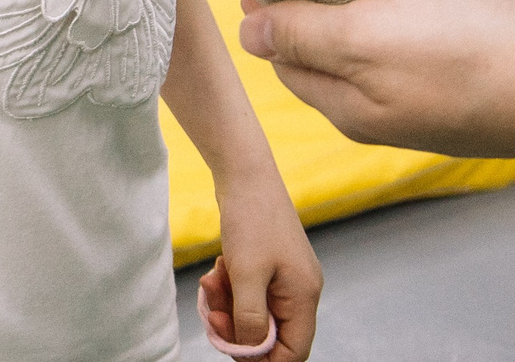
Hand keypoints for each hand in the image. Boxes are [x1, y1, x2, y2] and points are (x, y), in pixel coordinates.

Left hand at [202, 165, 319, 360]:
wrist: (244, 172)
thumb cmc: (250, 218)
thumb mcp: (245, 274)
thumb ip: (250, 319)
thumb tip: (251, 352)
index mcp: (304, 296)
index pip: (294, 351)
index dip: (263, 359)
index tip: (230, 347)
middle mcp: (300, 291)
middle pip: (271, 335)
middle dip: (237, 328)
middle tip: (211, 313)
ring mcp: (284, 278)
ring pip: (255, 313)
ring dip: (228, 306)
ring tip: (211, 283)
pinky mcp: (267, 266)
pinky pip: (248, 292)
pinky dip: (230, 288)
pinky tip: (217, 271)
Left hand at [239, 0, 514, 157]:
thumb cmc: (468, 53)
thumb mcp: (368, 37)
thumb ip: (306, 37)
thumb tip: (247, 36)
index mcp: (351, 109)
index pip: (286, 61)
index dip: (270, 16)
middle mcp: (387, 115)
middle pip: (327, 61)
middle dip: (307, 18)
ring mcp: (433, 104)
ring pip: (375, 55)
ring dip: (357, 15)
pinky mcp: (473, 83)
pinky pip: (419, 49)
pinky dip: (403, 19)